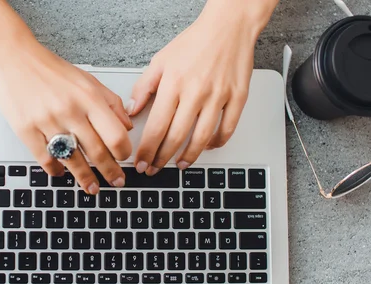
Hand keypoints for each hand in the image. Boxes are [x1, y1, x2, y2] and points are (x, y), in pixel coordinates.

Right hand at [0, 38, 132, 193]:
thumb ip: (111, 102)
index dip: (123, 152)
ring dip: (85, 179)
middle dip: (110, 172)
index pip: (115, 135)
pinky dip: (56, 171)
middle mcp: (70, 111)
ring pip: (72, 160)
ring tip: (92, 188)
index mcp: (88, 98)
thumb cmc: (49, 69)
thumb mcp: (87, 79)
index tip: (124, 160)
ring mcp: (47, 122)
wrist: (12, 58)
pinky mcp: (26, 130)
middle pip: (97, 152)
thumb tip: (126, 126)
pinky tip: (61, 173)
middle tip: (116, 182)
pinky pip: (46, 159)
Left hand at [127, 0, 275, 174]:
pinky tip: (207, 147)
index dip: (147, 150)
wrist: (228, 26)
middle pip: (176, 137)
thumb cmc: (194, 42)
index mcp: (173, 84)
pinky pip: (227, 128)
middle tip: (155, 168)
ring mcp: (219, 96)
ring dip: (189, 156)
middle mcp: (196, 92)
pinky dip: (217, 142)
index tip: (141, 161)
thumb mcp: (160, 60)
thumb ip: (144, 87)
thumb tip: (132, 110)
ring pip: (202, 138)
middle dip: (162, 158)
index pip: (156, 127)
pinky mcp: (238, 97)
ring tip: (179, 164)